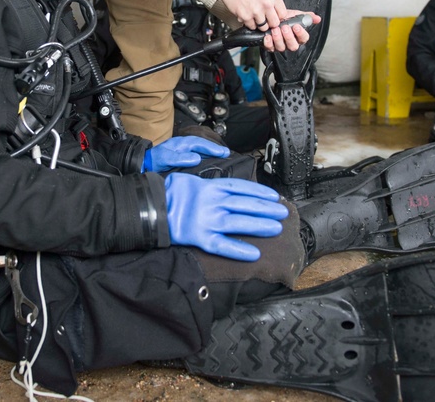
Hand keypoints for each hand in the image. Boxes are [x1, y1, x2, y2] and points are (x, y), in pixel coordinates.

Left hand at [143, 136, 229, 171]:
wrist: (144, 162)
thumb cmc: (154, 160)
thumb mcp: (165, 159)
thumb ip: (179, 158)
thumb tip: (196, 158)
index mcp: (181, 143)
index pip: (199, 144)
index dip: (212, 148)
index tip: (223, 152)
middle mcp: (184, 144)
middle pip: (203, 143)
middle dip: (215, 148)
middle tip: (227, 153)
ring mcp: (184, 149)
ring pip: (201, 147)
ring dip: (212, 150)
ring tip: (223, 155)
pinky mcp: (183, 154)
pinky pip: (198, 152)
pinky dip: (206, 154)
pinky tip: (212, 159)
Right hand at [164, 173, 288, 260]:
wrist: (151, 207)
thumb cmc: (170, 193)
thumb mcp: (191, 179)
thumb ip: (210, 184)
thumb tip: (226, 187)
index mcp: (211, 187)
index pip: (242, 188)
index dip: (260, 192)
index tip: (274, 197)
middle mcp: (212, 203)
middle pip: (245, 205)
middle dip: (266, 209)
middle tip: (283, 213)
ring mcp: (207, 221)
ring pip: (239, 223)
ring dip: (259, 226)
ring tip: (275, 228)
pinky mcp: (201, 238)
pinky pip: (223, 246)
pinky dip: (239, 250)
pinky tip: (254, 254)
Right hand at [219, 0, 320, 51]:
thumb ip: (274, 2)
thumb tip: (280, 15)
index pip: (283, 14)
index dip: (278, 17)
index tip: (274, 17)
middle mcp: (267, 3)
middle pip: (275, 23)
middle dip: (270, 23)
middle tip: (265, 19)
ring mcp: (256, 11)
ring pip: (264, 27)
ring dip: (260, 24)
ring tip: (256, 17)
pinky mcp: (246, 16)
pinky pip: (252, 27)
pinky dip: (250, 24)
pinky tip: (248, 16)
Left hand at [260, 8, 316, 51]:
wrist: (269, 17)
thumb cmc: (283, 18)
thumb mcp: (295, 15)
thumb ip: (306, 17)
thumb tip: (317, 18)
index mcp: (298, 37)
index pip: (304, 39)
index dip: (301, 34)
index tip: (296, 26)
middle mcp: (290, 43)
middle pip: (293, 46)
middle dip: (289, 37)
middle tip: (284, 27)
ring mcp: (280, 46)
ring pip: (281, 47)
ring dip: (278, 38)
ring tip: (275, 29)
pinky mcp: (270, 47)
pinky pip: (270, 48)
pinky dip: (268, 42)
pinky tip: (268, 35)